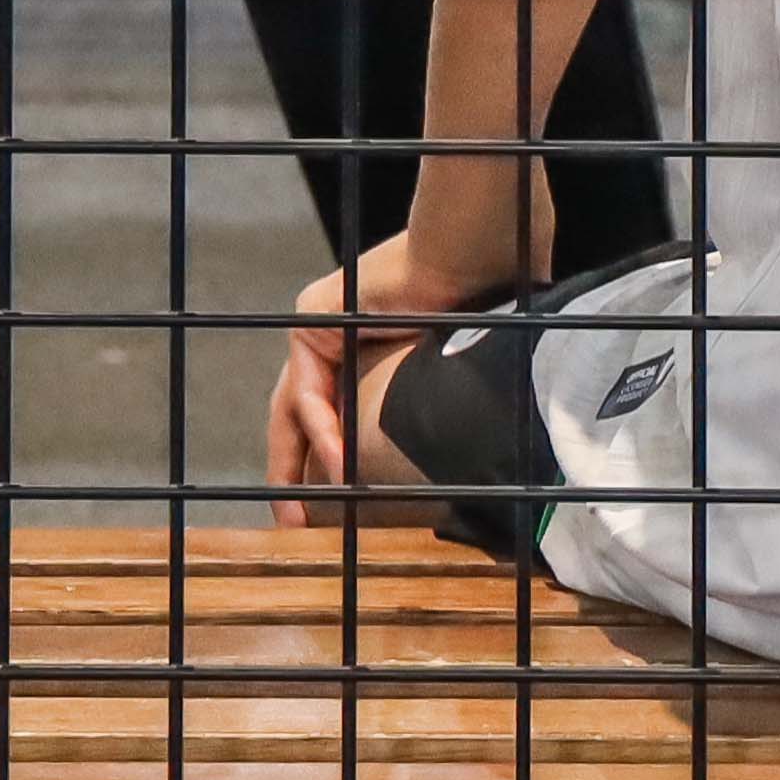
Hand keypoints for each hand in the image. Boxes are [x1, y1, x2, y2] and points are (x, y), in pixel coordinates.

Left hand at [270, 228, 504, 519]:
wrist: (471, 254)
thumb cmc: (485, 306)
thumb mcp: (455, 374)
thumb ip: (443, 410)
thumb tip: (480, 467)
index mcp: (369, 350)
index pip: (336, 412)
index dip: (334, 461)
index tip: (337, 513)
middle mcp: (339, 337)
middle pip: (302, 414)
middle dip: (294, 474)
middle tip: (296, 525)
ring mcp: (320, 326)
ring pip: (296, 409)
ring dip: (302, 465)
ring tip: (310, 515)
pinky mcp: (311, 318)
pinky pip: (308, 390)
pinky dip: (322, 431)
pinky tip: (340, 467)